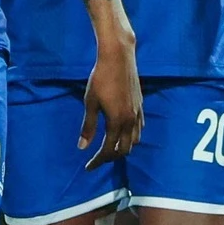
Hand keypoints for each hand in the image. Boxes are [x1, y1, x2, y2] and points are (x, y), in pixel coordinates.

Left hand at [80, 37, 143, 168]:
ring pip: (134, 141)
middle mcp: (130, 121)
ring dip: (123, 148)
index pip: (108, 150)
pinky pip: (139, 129)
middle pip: (124, 150)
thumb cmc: (100, 78)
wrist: (119, 57)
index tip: (88, 167)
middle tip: (97, 159)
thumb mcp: (90, 102)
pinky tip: (123, 133)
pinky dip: (131, 136)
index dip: (97, 161)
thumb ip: (88, 126)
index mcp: (117, 122)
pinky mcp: (140, 106)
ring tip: (110, 148)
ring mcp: (138, 113)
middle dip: (110, 157)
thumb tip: (82, 147)